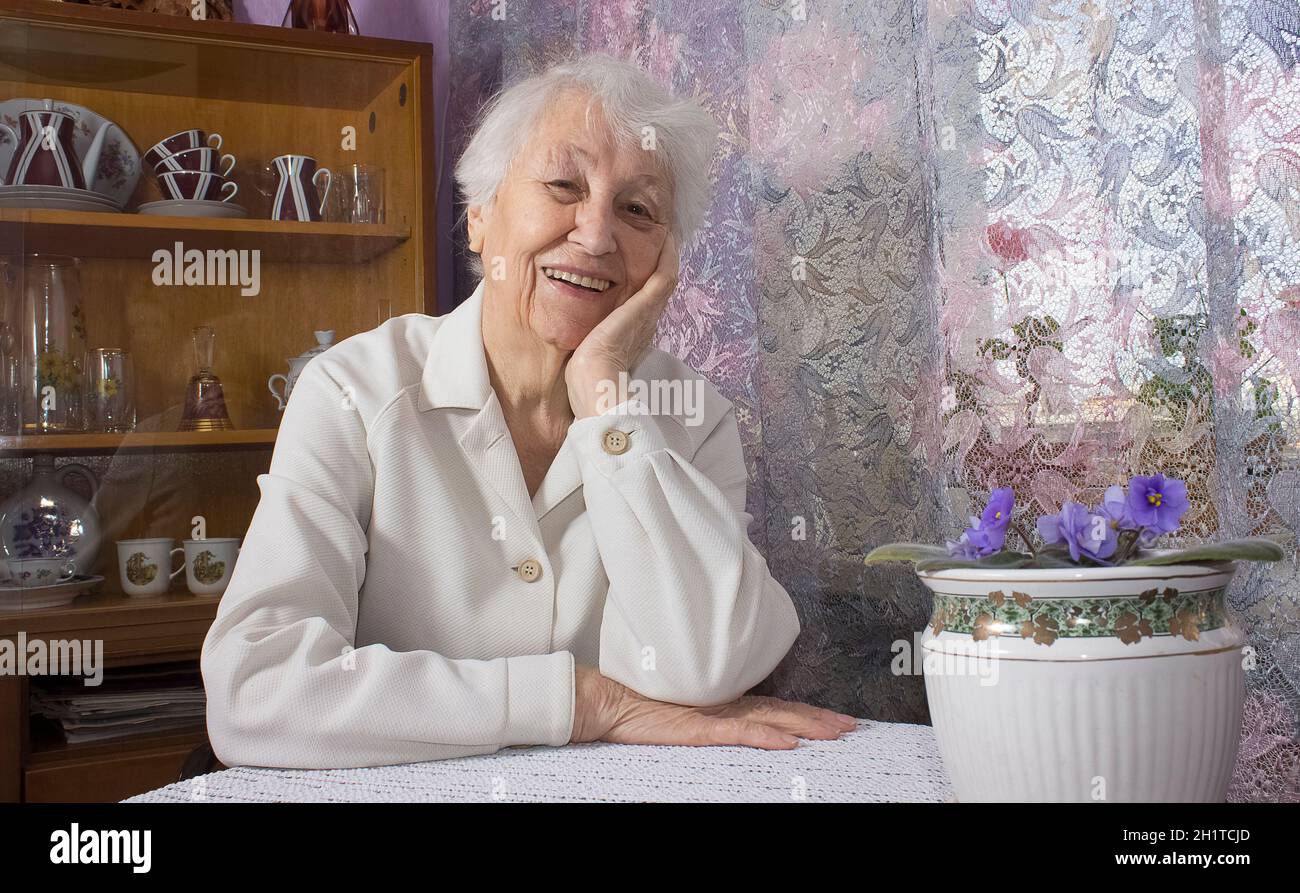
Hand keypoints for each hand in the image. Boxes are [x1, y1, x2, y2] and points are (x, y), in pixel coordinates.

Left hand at [565, 231, 678, 419]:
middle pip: (658, 285)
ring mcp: (649, 314)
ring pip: (665, 276)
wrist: (595, 384)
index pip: (644, 300)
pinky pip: (665, 275)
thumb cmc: (585, 377)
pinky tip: (666, 236)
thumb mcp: (585, 350)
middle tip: (657, 236)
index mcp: (634, 333)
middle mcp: (646, 322)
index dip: (645, 278)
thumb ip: (585, 336)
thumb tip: (572, 334)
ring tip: (662, 230)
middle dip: (658, 261)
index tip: (640, 260)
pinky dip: (668, 256)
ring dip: (666, 253)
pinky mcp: (647, 307)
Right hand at [569, 664, 856, 748]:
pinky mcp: (700, 727)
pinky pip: (739, 732)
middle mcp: (727, 704)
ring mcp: (715, 713)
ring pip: (771, 718)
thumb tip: (743, 725)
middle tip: (851, 727)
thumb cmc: (642, 707)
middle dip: (819, 719)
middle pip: (783, 710)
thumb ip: (713, 717)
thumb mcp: (686, 714)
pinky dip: (766, 736)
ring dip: (805, 726)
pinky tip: (789, 743)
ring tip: (834, 734)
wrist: (611, 701)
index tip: (837, 719)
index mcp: (726, 701)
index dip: (808, 712)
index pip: (776, 707)